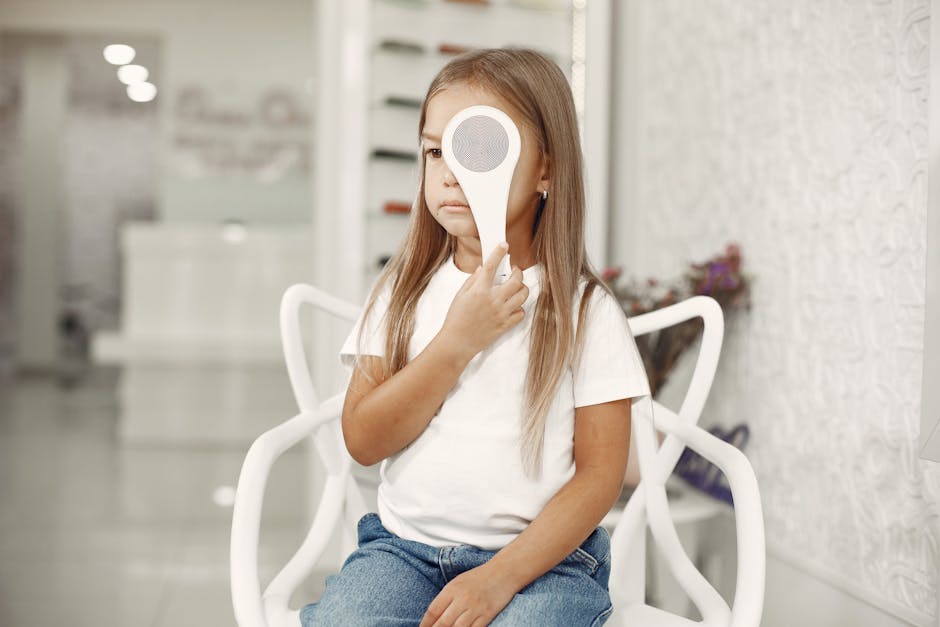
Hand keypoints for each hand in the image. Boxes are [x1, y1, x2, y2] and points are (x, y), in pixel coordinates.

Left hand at [419, 562, 518, 626]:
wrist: (504, 572)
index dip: (425, 624)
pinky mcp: (487, 615)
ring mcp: (475, 608)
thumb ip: (447, 598)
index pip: (433, 611)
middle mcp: (462, 599)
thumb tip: (434, 616)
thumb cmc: (480, 577)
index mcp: (452, 589)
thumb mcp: (458, 582)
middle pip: (442, 623)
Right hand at [439, 243, 529, 359]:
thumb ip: (472, 281)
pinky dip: (519, 308)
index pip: (492, 266)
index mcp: (479, 290)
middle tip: (514, 271)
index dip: (499, 252)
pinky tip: (512, 306)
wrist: (457, 343)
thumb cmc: (455, 319)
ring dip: (522, 288)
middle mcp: (493, 300)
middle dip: (518, 272)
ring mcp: (501, 313)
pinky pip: (521, 313)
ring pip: (523, 295)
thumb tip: (481, 269)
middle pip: (516, 280)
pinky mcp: (505, 325)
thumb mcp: (460, 296)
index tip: (504, 245)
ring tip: (516, 287)